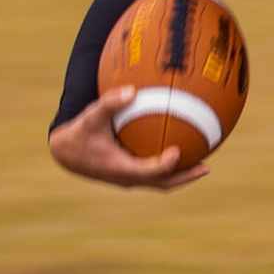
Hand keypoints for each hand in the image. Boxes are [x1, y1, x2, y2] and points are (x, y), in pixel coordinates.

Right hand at [48, 86, 209, 190]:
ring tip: (203, 163)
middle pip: (162, 183)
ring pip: (160, 181)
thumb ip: (110, 103)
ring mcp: (129, 179)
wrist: (66, 152)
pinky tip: (181, 148)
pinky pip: (154, 173)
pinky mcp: (129, 175)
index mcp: (120, 168)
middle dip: (185, 177)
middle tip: (206, 168)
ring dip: (181, 174)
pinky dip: (169, 166)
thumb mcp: (91, 116)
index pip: (149, 171)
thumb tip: (132, 90)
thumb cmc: (80, 133)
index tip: (178, 151)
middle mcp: (127, 178)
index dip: (165, 164)